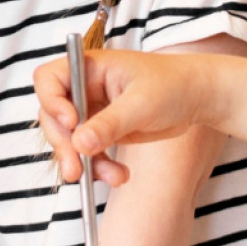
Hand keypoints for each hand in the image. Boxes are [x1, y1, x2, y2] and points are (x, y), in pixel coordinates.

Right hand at [34, 49, 214, 186]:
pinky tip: (119, 176)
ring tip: (113, 178)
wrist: (197, 97)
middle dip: (64, 144)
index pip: (49, 79)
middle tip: (75, 170)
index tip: (70, 123)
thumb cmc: (173, 85)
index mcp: (90, 67)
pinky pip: (88, 153)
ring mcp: (92, 111)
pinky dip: (99, 168)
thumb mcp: (141, 104)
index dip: (51, 101)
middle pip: (53, 116)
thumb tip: (79, 143)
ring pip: (70, 141)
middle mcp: (85, 88)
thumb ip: (109, 123)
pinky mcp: (102, 131)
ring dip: (84, 163)